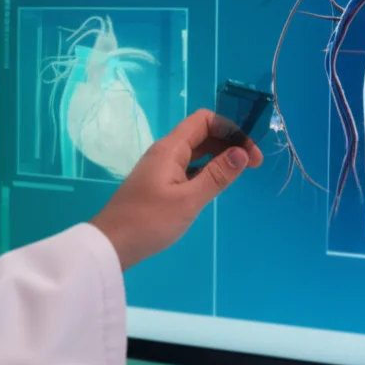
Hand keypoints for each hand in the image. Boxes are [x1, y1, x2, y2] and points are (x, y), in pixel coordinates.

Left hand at [90, 109, 262, 269]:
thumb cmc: (150, 221)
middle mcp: (166, 152)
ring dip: (219, 156)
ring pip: (196, 151)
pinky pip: (188, 166)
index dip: (231, 129)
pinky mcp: (159, 183)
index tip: (249, 153)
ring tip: (239, 173)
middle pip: (202, 133)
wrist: (112, 244)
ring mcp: (161, 167)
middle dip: (229, 142)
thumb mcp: (189, 200)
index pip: (205, 120)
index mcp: (170, 148)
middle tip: (252, 166)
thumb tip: (242, 152)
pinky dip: (206, 169)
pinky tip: (215, 184)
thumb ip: (217, 175)